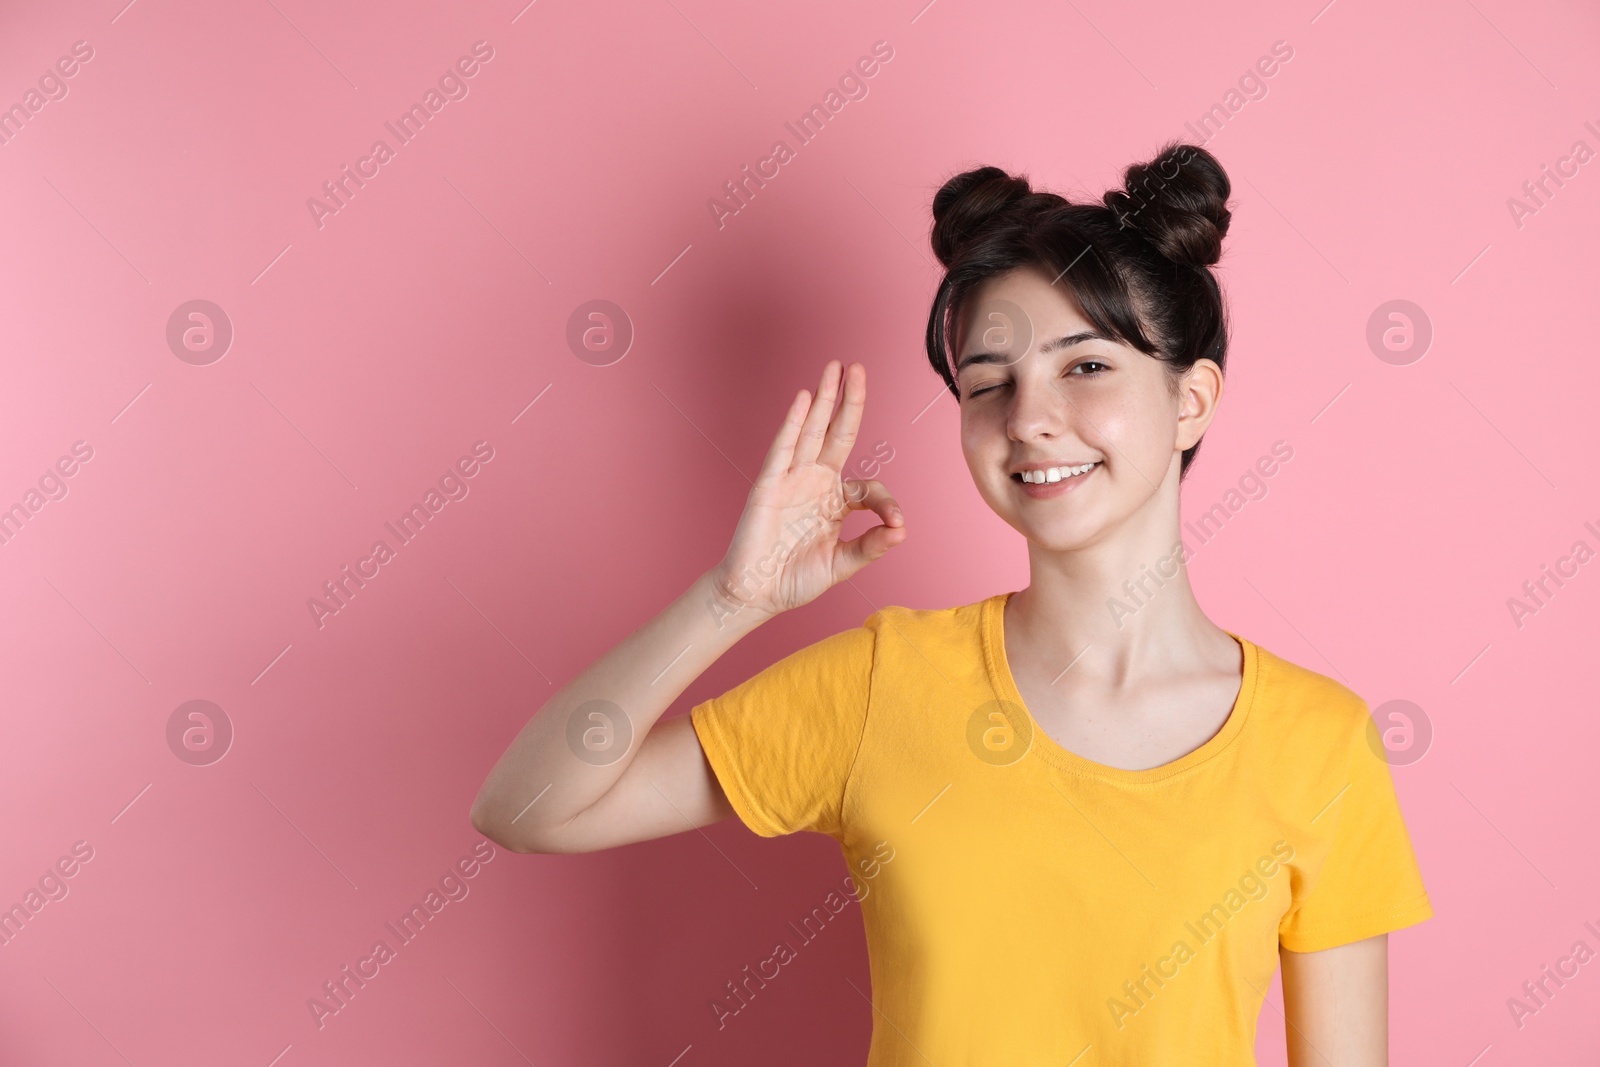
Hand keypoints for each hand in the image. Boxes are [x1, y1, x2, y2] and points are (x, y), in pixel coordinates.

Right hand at [708, 361, 905, 621]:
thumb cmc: (794, 578)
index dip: (885, 502)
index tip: (896, 523)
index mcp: (836, 501)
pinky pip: (783, 448)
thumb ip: (870, 547)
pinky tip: (804, 398)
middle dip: (848, 400)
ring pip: (811, 431)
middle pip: (837, 433)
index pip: (869, 486)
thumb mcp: (841, 565)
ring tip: (834, 368)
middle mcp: (815, 482)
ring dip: (823, 398)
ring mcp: (792, 479)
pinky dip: (793, 422)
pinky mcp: (769, 484)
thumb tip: (902, 531)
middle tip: (857, 368)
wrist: (756, 593)